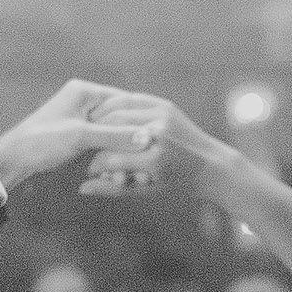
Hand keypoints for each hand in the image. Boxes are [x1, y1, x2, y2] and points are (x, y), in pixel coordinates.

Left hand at [0, 79, 164, 193]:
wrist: (13, 160)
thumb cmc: (40, 142)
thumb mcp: (80, 137)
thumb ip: (114, 136)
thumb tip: (147, 138)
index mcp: (84, 91)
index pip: (123, 100)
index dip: (140, 119)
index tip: (157, 137)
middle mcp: (83, 101)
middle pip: (119, 118)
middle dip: (131, 140)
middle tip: (147, 157)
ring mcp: (80, 119)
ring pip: (112, 133)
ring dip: (121, 151)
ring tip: (133, 169)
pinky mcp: (77, 136)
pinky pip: (102, 144)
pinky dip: (111, 156)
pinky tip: (119, 171)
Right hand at [72, 90, 233, 202]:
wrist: (210, 165)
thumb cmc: (176, 185)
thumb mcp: (144, 191)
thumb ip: (112, 189)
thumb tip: (82, 188)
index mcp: (154, 160)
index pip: (109, 159)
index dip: (94, 166)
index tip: (88, 171)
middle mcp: (158, 135)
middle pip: (110, 130)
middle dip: (94, 140)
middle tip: (85, 148)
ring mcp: (162, 116)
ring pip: (117, 110)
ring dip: (99, 119)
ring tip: (90, 131)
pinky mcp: (164, 105)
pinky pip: (130, 99)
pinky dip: (114, 105)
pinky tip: (104, 115)